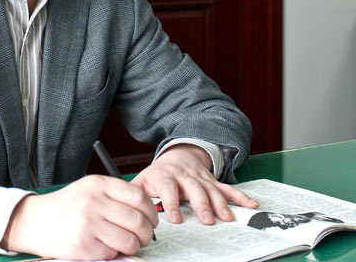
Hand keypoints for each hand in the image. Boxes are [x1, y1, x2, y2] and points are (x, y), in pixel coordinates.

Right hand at [0, 174, 158, 259]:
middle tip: (143, 237)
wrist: (35, 220)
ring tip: (125, 244)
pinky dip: (113, 253)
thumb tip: (147, 211)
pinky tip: (104, 247)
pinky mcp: (82, 245)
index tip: (152, 220)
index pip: (139, 198)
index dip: (152, 212)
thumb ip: (115, 195)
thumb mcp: (89, 189)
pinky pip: (112, 253)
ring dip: (133, 246)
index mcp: (99, 184)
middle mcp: (94, 201)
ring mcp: (88, 224)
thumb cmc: (67, 206)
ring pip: (129, 241)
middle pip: (138, 221)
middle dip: (146, 233)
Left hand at [131, 144, 257, 225]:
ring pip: (212, 190)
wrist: (177, 155)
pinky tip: (251, 205)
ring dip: (221, 204)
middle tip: (207, 221)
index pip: (168, 188)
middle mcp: (184, 176)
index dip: (171, 203)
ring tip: (227, 218)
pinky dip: (240, 196)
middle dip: (201, 205)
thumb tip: (124, 207)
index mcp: (165, 176)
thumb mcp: (143, 179)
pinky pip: (228, 188)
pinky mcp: (213, 181)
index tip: (176, 219)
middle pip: (194, 190)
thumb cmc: (158, 174)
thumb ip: (135, 192)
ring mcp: (201, 178)